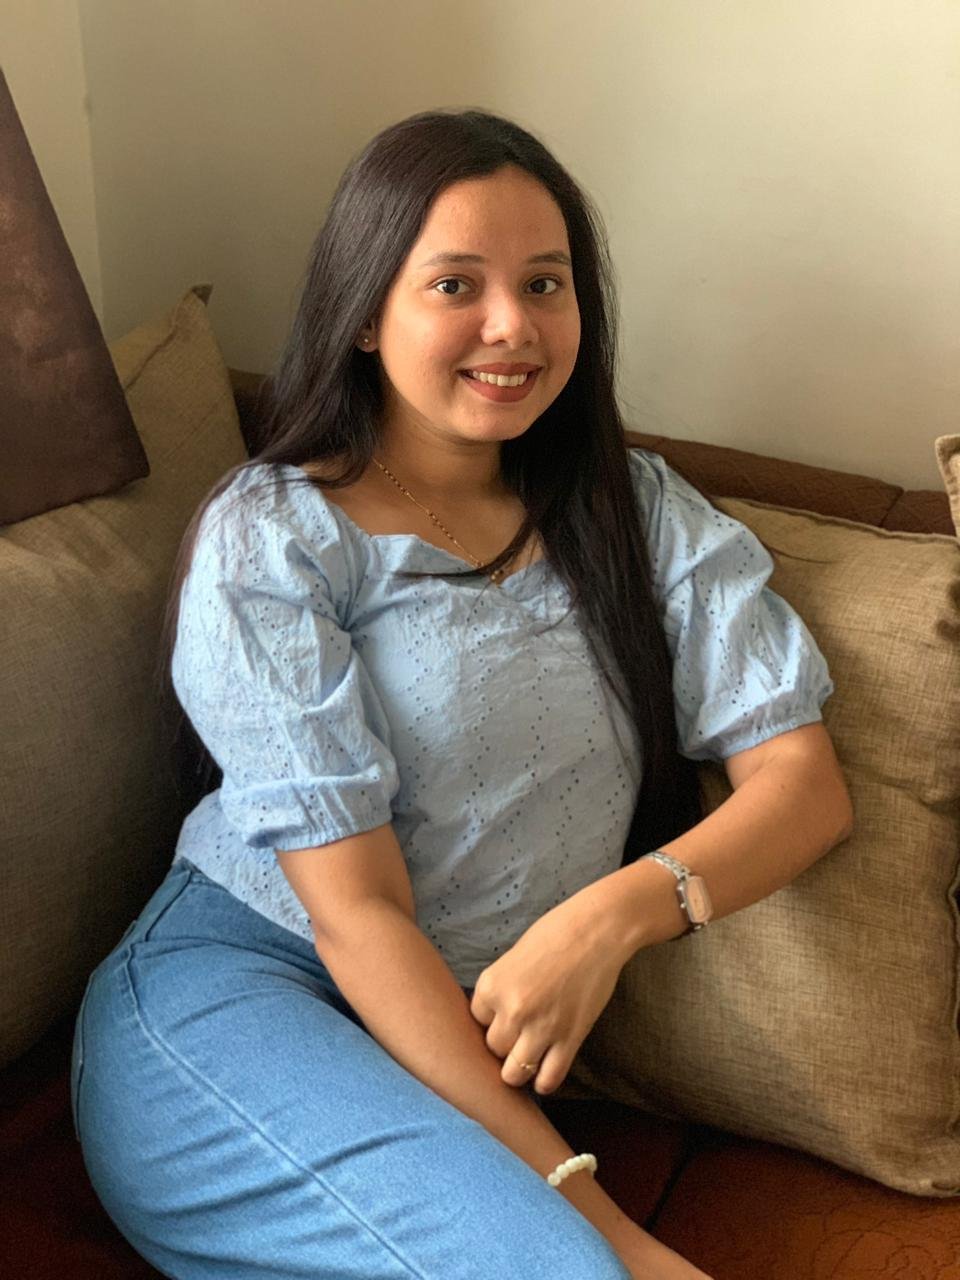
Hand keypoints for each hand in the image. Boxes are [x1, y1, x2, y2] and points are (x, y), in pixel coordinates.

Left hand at [469, 880, 626, 1094]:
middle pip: (493, 1049)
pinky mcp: (569, 1039)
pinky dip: (543, 1082)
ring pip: (514, 1073)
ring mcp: (540, 1028)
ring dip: (519, 1069)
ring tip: (528, 1058)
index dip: (492, 1019)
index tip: (506, 1015)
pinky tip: (545, 1072)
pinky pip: (548, 1079)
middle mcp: (511, 1011)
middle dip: (505, 1044)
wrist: (597, 930)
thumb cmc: (555, 934)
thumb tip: (492, 1017)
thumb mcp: (513, 956)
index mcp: (491, 985)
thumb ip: (500, 988)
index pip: (476, 1021)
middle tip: (520, 1034)